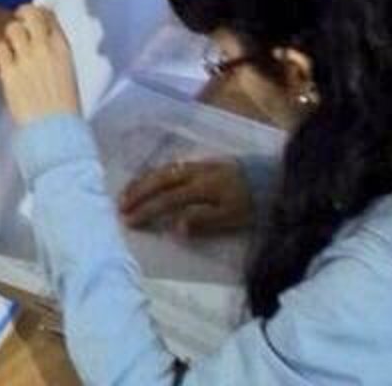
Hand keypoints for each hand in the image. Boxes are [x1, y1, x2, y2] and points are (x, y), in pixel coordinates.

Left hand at [0, 6, 79, 124]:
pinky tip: (3, 61)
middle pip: (29, 14)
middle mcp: (44, 48)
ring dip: (9, 35)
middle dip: (22, 14)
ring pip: (11, 28)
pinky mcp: (9, 71)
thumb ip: (55, 54)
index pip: (49, 17)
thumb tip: (43, 42)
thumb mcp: (68, 73)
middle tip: (19, 20)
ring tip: (11, 46)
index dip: (39, 13)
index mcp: (62, 49)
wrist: (55, 130)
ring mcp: (25, 58)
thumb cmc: (64, 109)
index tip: (34, 16)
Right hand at [119, 159, 253, 237]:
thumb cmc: (252, 202)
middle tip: (120, 207)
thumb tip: (175, 226)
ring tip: (126, 194)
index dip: (147, 210)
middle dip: (138, 193)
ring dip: (142, 182)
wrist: (271, 177)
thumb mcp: (233, 217)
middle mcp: (194, 172)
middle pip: (159, 181)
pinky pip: (170, 166)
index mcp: (201, 186)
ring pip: (162, 170)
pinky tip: (148, 181)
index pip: (166, 199)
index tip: (129, 221)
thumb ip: (204, 221)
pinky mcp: (200, 164)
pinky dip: (154, 174)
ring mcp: (196, 165)